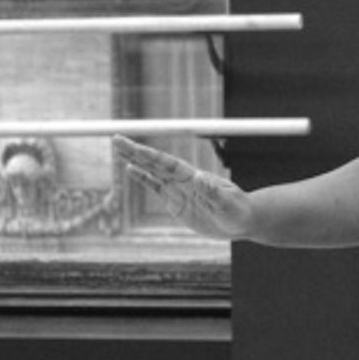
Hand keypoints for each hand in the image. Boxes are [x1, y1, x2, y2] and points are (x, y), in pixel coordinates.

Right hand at [114, 135, 255, 240]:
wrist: (242, 220)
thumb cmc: (238, 211)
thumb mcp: (226, 203)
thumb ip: (213, 192)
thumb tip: (199, 178)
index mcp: (194, 178)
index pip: (167, 164)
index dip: (149, 155)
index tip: (132, 145)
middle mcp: (184, 180)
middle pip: (155, 163)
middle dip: (135, 152)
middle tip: (116, 139)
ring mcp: (179, 190)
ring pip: (152, 172)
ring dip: (136, 161)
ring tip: (119, 150)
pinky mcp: (176, 203)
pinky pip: (156, 187)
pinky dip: (143, 178)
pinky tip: (131, 170)